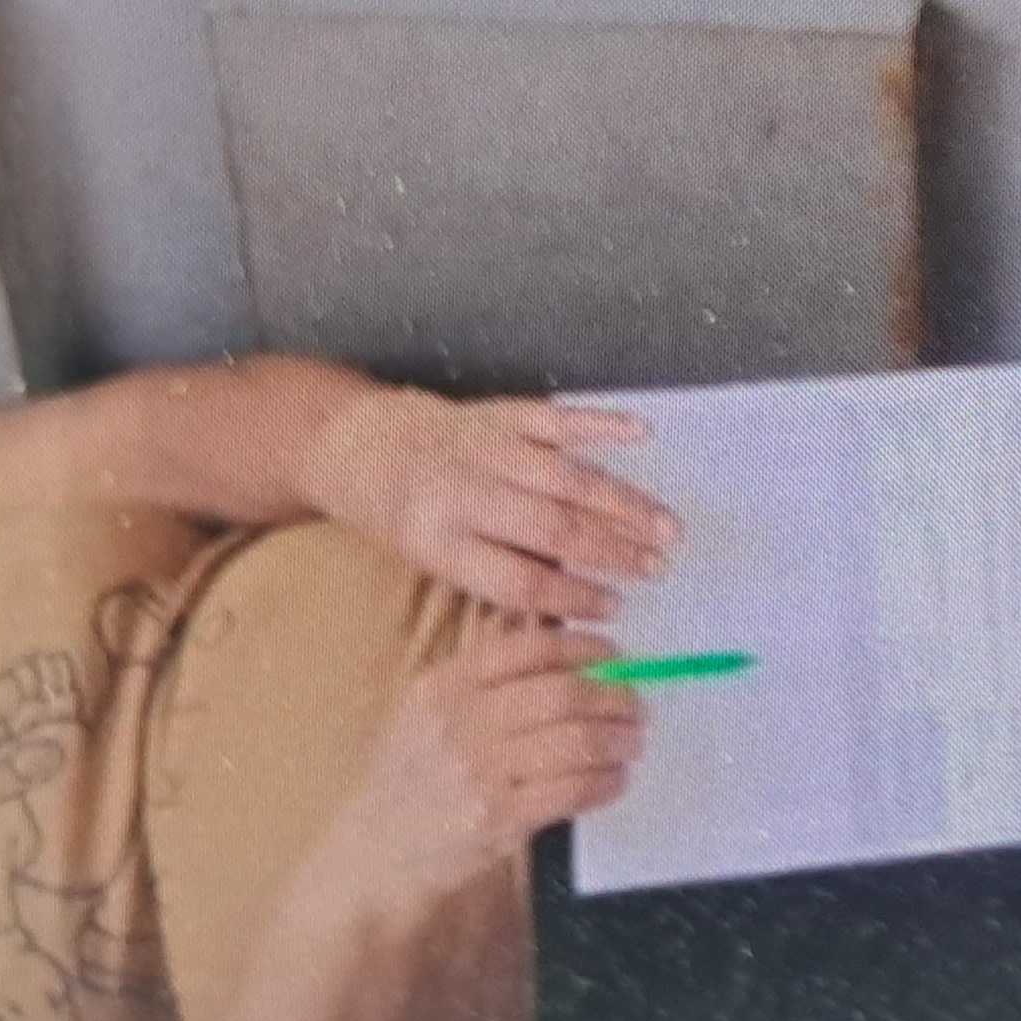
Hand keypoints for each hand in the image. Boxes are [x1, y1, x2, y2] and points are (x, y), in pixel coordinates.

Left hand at [298, 390, 675, 623]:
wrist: (354, 443)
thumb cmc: (397, 514)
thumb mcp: (429, 559)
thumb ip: (494, 573)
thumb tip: (573, 599)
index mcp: (439, 542)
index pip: (519, 579)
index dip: (573, 597)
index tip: (614, 607)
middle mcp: (463, 493)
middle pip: (553, 529)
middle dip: (614, 551)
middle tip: (658, 567)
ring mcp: (485, 447)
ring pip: (566, 478)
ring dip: (624, 503)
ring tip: (666, 528)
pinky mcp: (499, 412)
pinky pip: (557, 419)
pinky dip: (601, 425)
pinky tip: (640, 435)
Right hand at [306, 629, 644, 926]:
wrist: (376, 852)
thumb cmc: (412, 777)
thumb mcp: (427, 713)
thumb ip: (483, 680)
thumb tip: (566, 654)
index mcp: (445, 687)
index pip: (529, 648)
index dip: (583, 647)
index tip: (614, 656)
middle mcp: (461, 723)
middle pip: (563, 693)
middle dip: (615, 696)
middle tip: (638, 705)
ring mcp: (479, 773)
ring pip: (576, 740)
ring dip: (619, 739)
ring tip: (634, 742)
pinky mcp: (497, 819)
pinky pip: (573, 790)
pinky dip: (606, 782)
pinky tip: (616, 780)